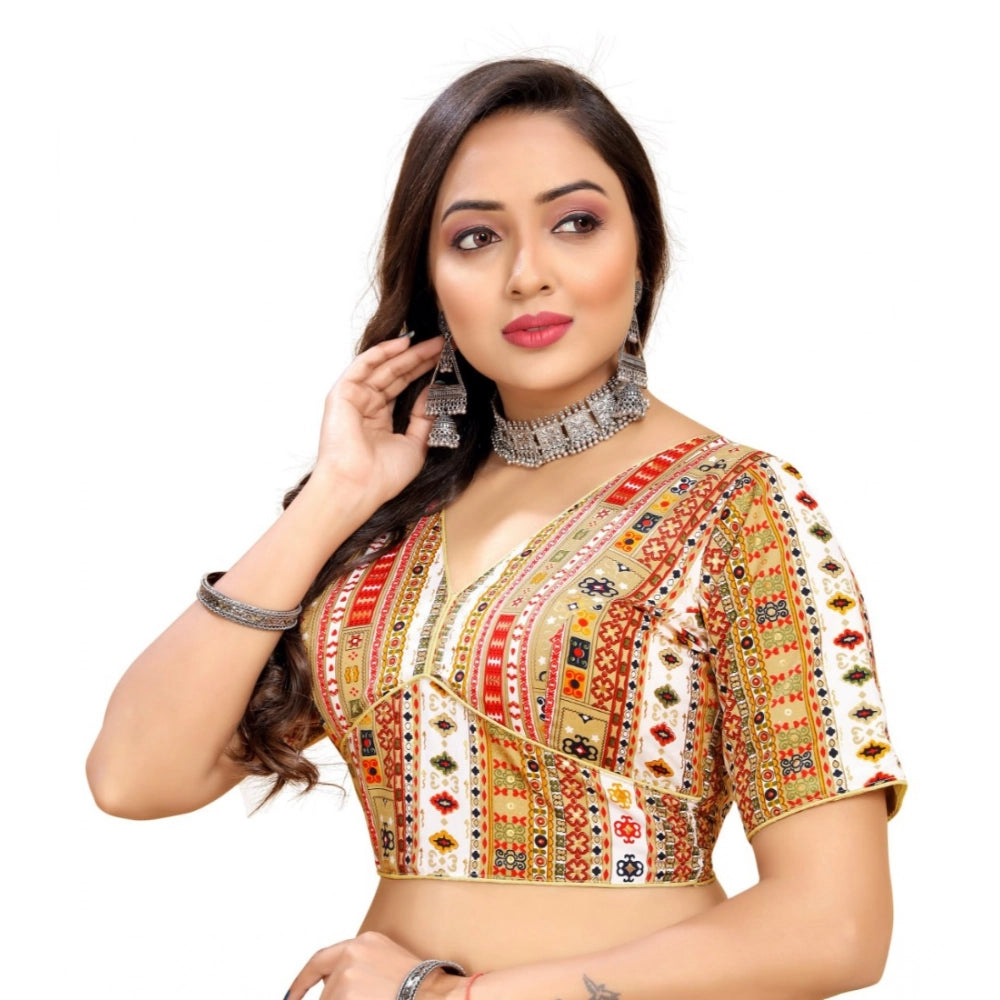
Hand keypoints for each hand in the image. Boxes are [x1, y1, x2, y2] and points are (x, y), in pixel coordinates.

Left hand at [284, 930, 466, 999]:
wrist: (437, 996)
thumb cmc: (421, 988)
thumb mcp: (388, 965)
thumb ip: (359, 969)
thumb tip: (334, 991)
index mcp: (363, 942)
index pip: (319, 961)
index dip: (302, 983)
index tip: (291, 997)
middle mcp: (351, 954)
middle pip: (327, 992)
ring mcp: (347, 976)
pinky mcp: (345, 996)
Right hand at [308, 333, 444, 509]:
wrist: (357, 487)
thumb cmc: (383, 477)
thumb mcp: (416, 445)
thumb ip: (424, 418)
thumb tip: (435, 391)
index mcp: (380, 421)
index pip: (404, 388)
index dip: (424, 373)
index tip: (446, 362)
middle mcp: (366, 407)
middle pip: (396, 375)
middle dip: (420, 359)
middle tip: (444, 344)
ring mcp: (354, 399)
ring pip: (384, 367)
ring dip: (407, 353)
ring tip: (433, 342)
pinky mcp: (342, 393)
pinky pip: (363, 365)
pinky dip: (382, 352)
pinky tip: (404, 342)